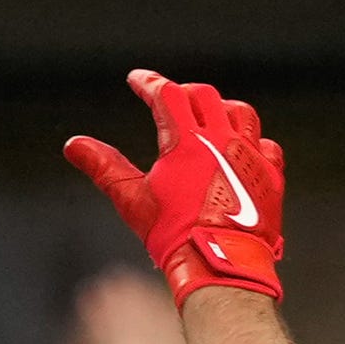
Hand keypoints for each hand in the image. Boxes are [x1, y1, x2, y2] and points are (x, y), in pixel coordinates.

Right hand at [63, 70, 285, 303]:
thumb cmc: (174, 234)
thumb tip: (74, 145)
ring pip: (241, 114)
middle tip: (171, 98)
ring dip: (223, 109)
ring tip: (210, 116)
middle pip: (205, 96)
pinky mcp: (270, 177)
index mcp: (186, 140)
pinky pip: (266, 146)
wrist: (222, 264)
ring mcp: (250, 156)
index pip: (166, 94)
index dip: (148, 82)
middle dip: (184, 93)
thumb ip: (104, 167)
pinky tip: (243, 149)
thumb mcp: (132, 200)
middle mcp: (222, 140)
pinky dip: (252, 141)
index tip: (137, 79)